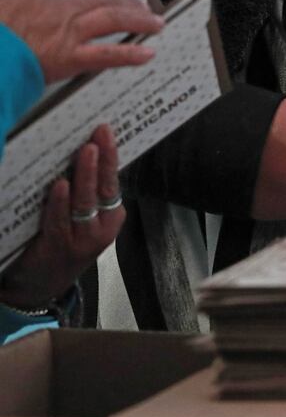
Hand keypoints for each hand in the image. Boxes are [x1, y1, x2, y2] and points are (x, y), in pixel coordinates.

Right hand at [0, 0, 162, 82]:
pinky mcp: (69, 57)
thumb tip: (18, 20)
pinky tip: (147, 53)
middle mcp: (53, 7)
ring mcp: (65, 31)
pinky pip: (107, 54)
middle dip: (123, 2)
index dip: (74, 6)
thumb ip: (14, 11)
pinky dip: (130, 54)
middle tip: (140, 5)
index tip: (84, 11)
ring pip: (111, 18)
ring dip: (137, 19)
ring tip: (155, 22)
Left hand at [0, 125, 125, 309]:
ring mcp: (83, 240)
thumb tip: (79, 152)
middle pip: (105, 189)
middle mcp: (103, 229)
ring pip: (86, 202)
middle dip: (104, 159)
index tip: (106, 131)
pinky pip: (60, 220)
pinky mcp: (60, 248)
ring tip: (86, 151)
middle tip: (100, 134)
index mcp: (111, 217)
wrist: (40, 285)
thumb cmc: (61, 243)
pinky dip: (61, 202)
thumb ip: (84, 193)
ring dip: (86, 175)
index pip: (113, 182)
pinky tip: (61, 185)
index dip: (111, 156)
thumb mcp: (81, 219)